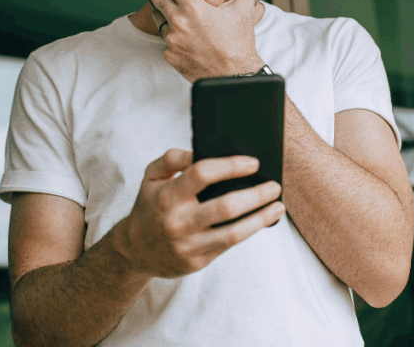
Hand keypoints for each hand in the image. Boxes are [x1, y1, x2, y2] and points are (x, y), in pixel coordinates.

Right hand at [112, 149, 285, 278]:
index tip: (253, 162)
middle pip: (226, 206)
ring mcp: (189, 244)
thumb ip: (173, 158)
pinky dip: (249, 231)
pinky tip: (262, 220)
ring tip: (278, 206)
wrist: (135, 250)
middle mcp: (178, 221)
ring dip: (261, 218)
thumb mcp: (151, 177)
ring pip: (233, 232)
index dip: (231, 166)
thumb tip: (200, 152)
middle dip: (256, 195)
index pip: (202, 174)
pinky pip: (229, 245)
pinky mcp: (197, 261)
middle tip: (274, 185)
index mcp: (168, 195)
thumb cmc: (150, 206)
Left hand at [134, 0, 265, 81]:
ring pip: (161, 21)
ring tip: (172, 13)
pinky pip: (167, 42)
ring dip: (164, 14)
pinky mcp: (170, 56)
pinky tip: (188, 42)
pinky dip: (175, 39)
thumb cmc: (239, 43)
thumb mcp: (243, 11)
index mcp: (193, 7)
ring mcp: (172, 40)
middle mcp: (178, 22)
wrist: (234, 76)